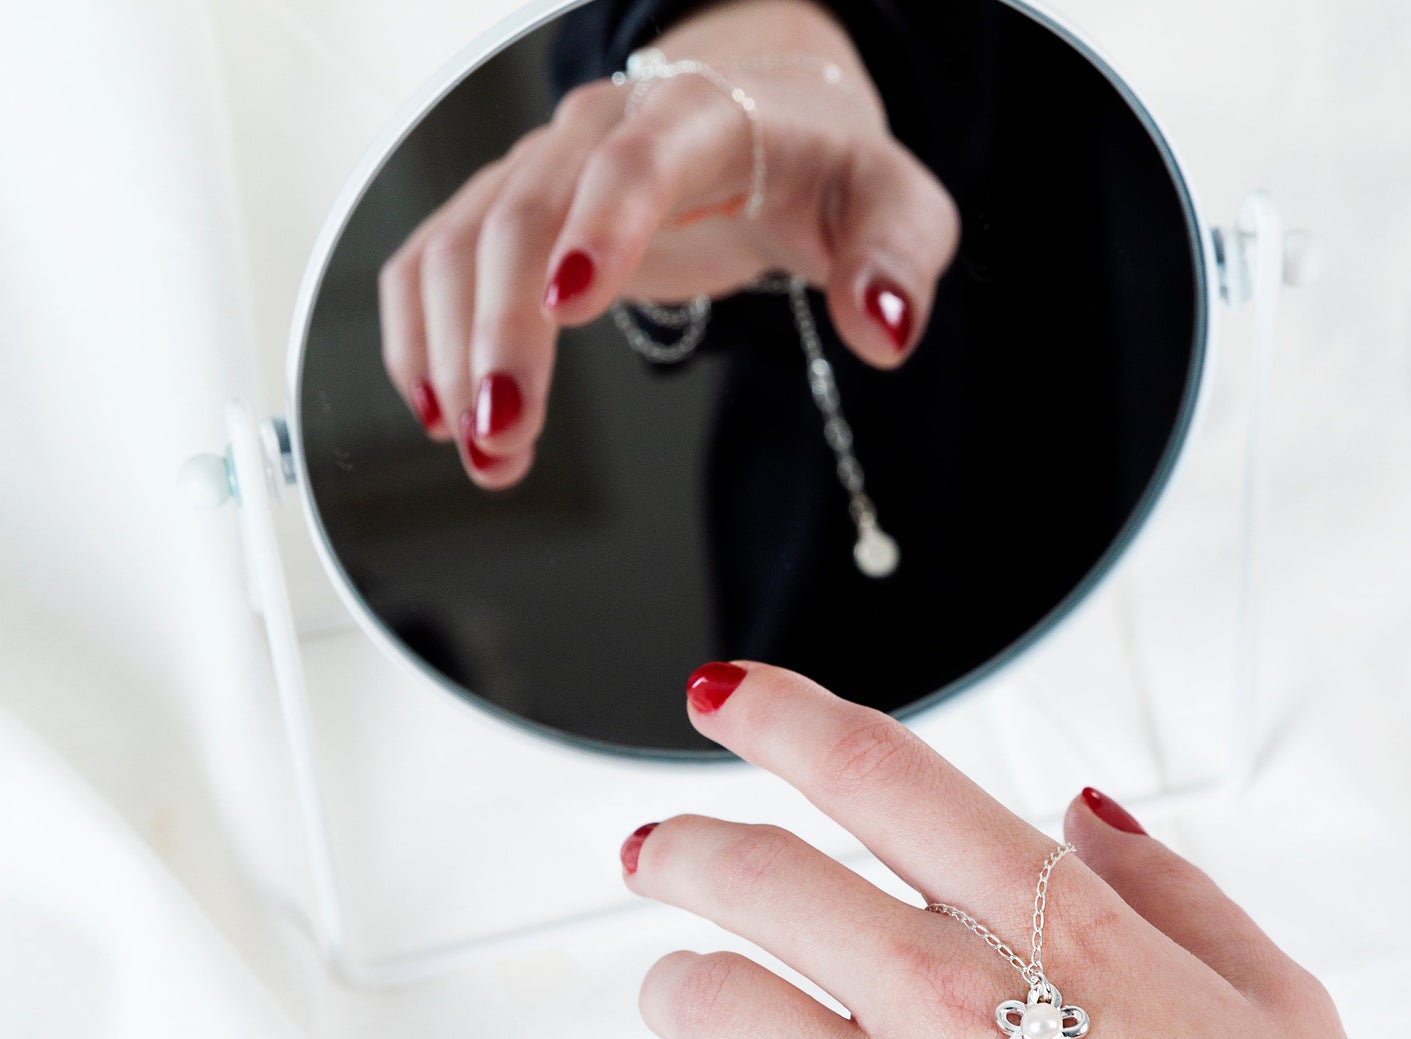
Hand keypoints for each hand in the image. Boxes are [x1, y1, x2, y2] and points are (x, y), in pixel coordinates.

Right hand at [378, 0, 959, 487]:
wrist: (768, 127)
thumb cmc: (823, 176)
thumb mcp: (892, 207)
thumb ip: (897, 258)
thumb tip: (886, 327)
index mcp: (701, 117)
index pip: (639, 158)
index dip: (602, 225)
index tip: (570, 304)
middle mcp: (603, 130)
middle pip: (522, 214)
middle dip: (501, 332)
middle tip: (503, 438)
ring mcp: (544, 167)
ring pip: (463, 241)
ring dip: (453, 351)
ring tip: (485, 455)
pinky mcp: (510, 208)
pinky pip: (434, 256)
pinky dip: (418, 330)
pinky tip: (436, 409)